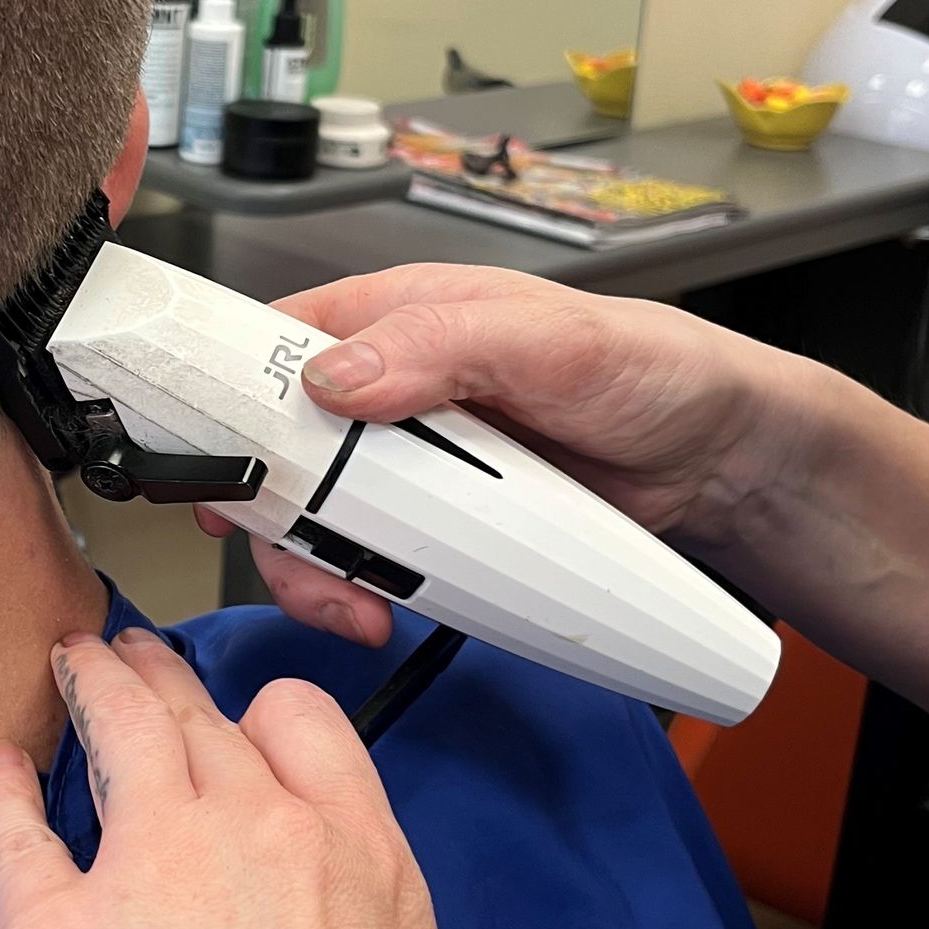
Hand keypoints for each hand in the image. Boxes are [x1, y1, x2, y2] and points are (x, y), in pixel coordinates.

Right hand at [200, 267, 823, 646]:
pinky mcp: (439, 523)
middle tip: (300, 556)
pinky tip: (386, 609)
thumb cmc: (650, 369)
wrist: (723, 462)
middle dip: (269, 512)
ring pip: (313, 515)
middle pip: (274, 448)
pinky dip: (361, 588)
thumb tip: (336, 376)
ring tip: (357, 601)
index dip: (221, 398)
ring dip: (312, 565)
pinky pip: (371, 557)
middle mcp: (388, 388)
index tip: (206, 458)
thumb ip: (441, 345)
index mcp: (395, 318)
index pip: (271, 343)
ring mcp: (411, 462)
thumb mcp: (549, 341)